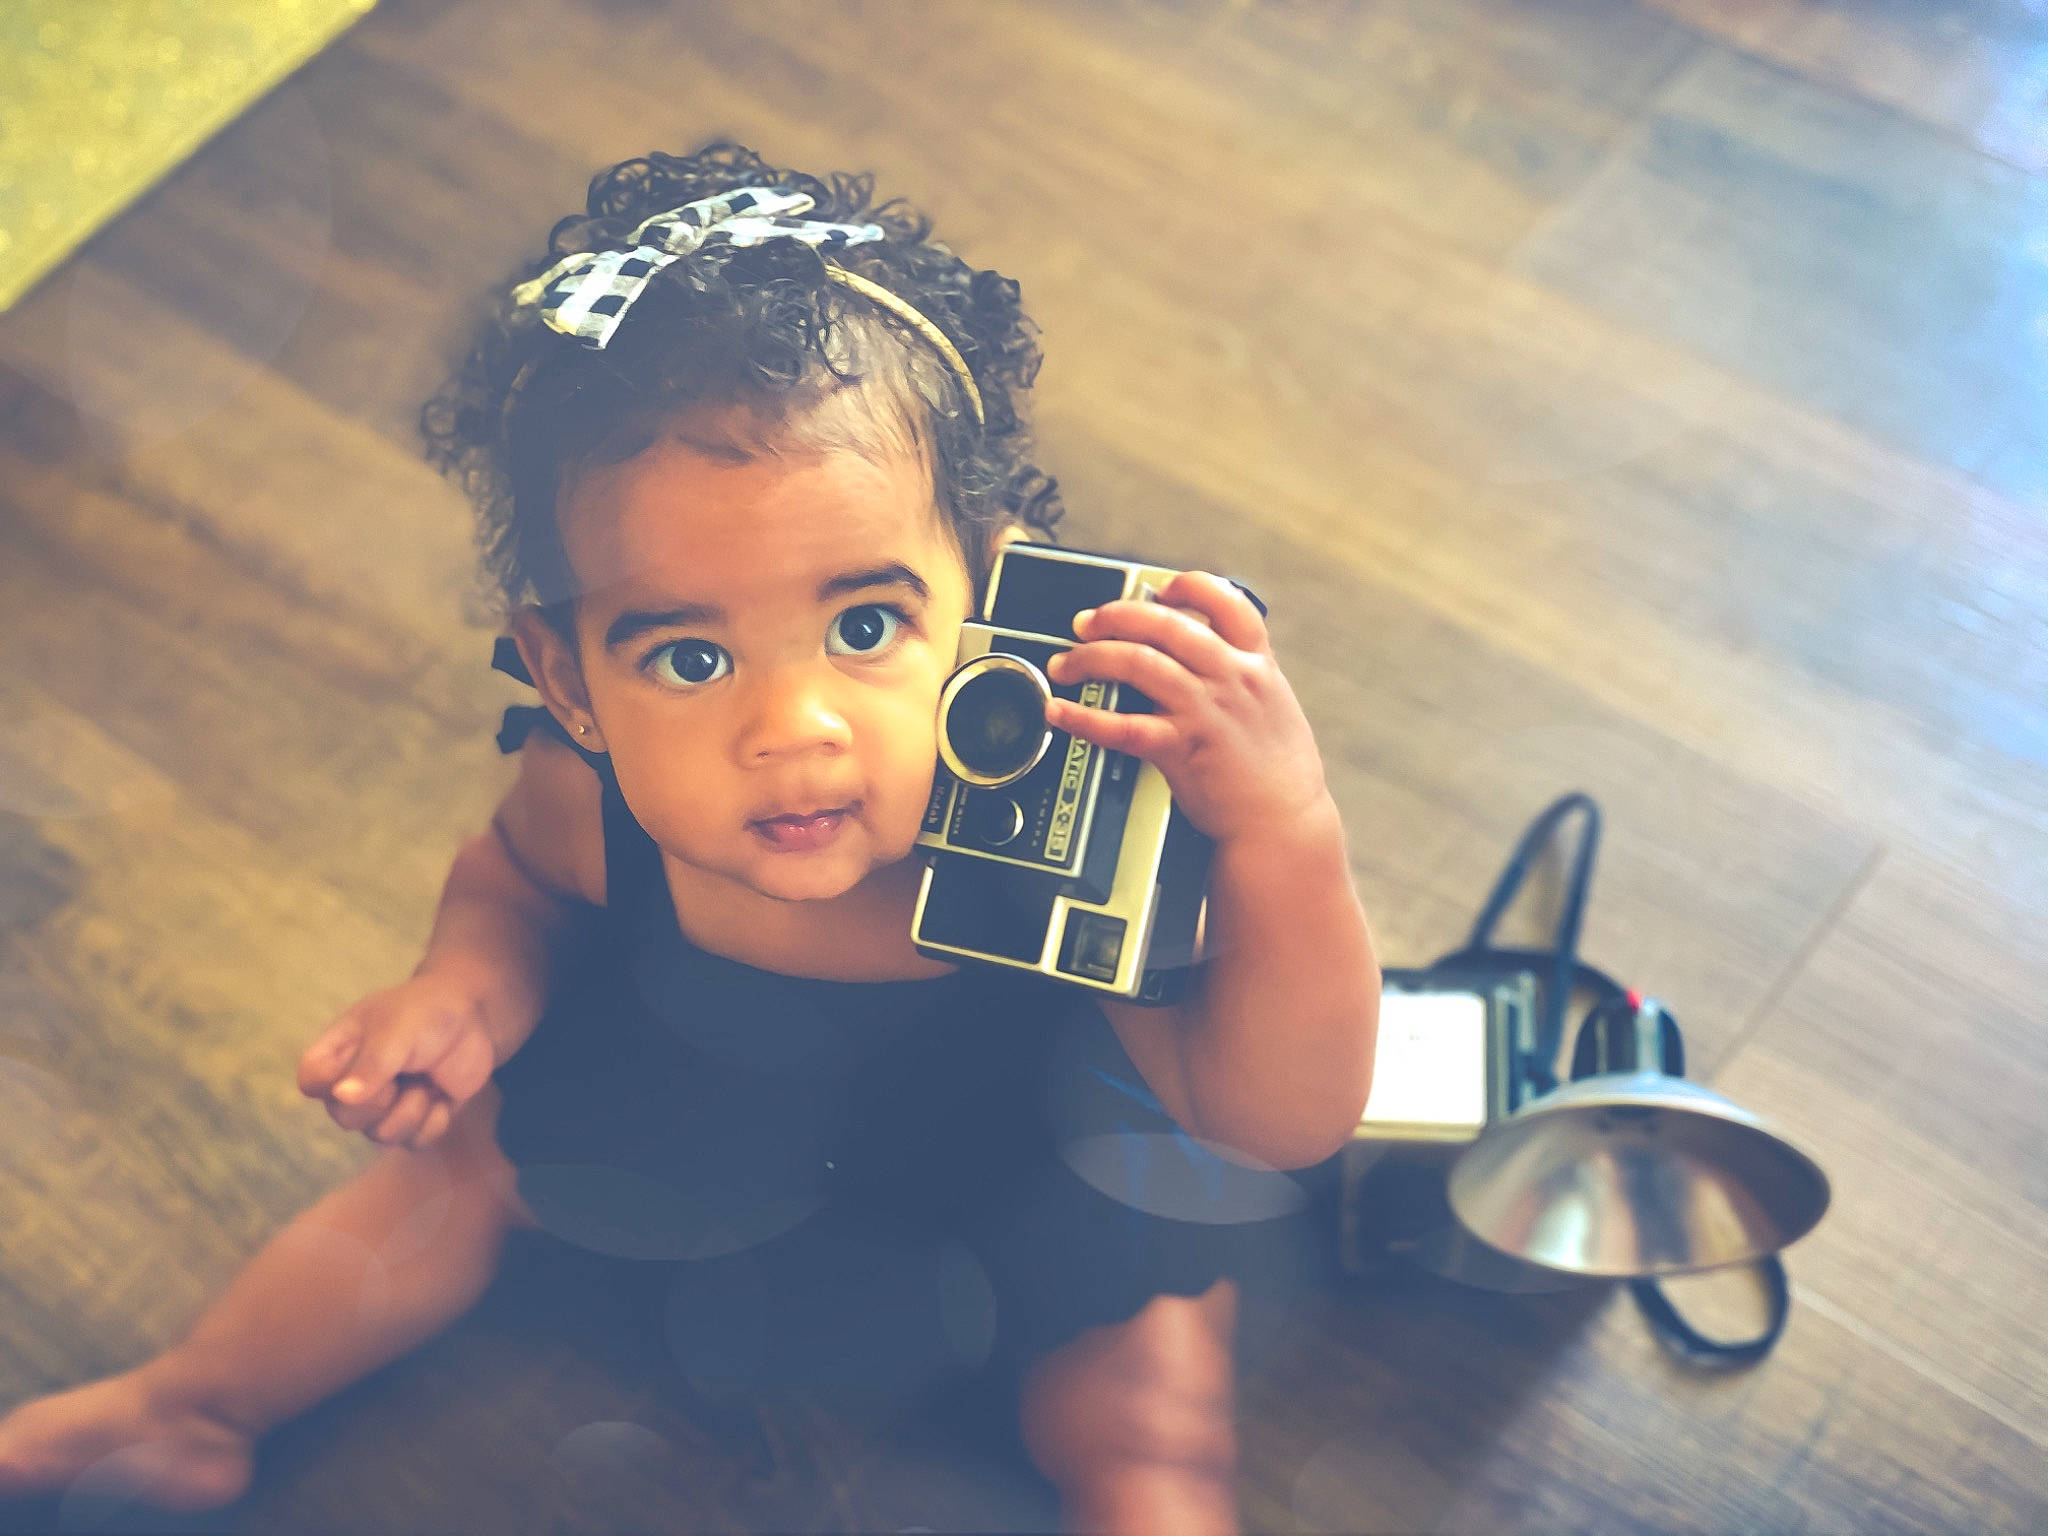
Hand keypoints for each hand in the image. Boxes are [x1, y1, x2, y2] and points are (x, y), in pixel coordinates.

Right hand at [297, 969, 503, 1149]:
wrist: (476, 1018)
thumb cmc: (428, 1013)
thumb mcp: (398, 1030)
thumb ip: (372, 1064)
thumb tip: (342, 1098)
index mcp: (338, 1052)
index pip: (311, 1083)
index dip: (333, 1084)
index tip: (367, 1067)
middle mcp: (354, 1083)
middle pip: (345, 1118)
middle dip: (382, 1100)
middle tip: (404, 1072)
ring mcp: (384, 1105)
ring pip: (381, 1135)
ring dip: (413, 1109)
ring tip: (427, 1080)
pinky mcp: (415, 1120)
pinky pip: (414, 1143)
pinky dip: (435, 1120)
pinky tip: (443, 1096)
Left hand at [1042, 570, 1329, 845]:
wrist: (1283, 824)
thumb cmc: (1278, 773)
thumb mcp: (1274, 706)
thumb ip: (1241, 676)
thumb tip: (1201, 655)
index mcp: (1256, 665)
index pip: (1226, 601)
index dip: (1187, 587)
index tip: (1158, 591)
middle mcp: (1231, 678)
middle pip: (1165, 623)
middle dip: (1116, 615)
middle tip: (1085, 623)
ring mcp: (1206, 711)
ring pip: (1137, 662)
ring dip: (1090, 658)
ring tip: (1065, 665)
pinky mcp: (1182, 748)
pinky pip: (1121, 726)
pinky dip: (1083, 717)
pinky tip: (1061, 714)